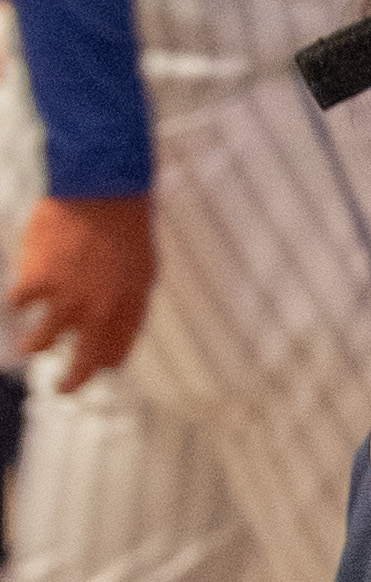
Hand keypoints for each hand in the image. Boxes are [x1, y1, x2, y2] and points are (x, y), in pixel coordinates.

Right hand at [9, 191, 154, 386]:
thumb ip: (131, 300)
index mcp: (128, 308)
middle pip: (83, 362)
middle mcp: (98, 312)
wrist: (102, 191)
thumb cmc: (125, 224)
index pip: (116, 352)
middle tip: (62, 390)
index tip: (95, 367)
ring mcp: (66, 301)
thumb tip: (122, 328)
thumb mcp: (144, 268)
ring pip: (40, 343)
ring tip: (25, 347)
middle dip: (71, 382)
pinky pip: (17, 307)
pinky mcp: (36, 284)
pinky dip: (15, 303)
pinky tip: (15, 301)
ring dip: (31, 347)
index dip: (104, 363)